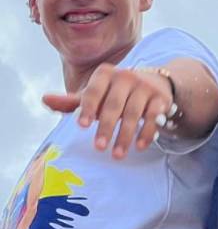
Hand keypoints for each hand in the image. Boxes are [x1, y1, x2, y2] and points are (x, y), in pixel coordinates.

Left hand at [43, 64, 173, 159]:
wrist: (155, 81)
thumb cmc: (117, 92)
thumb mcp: (96, 93)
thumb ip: (73, 101)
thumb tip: (45, 99)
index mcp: (106, 74)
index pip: (95, 91)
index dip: (88, 107)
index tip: (82, 126)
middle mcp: (126, 76)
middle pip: (114, 105)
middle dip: (106, 127)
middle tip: (99, 148)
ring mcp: (145, 86)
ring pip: (134, 113)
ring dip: (125, 135)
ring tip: (117, 155)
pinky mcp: (160, 98)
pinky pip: (154, 117)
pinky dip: (147, 132)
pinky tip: (140, 146)